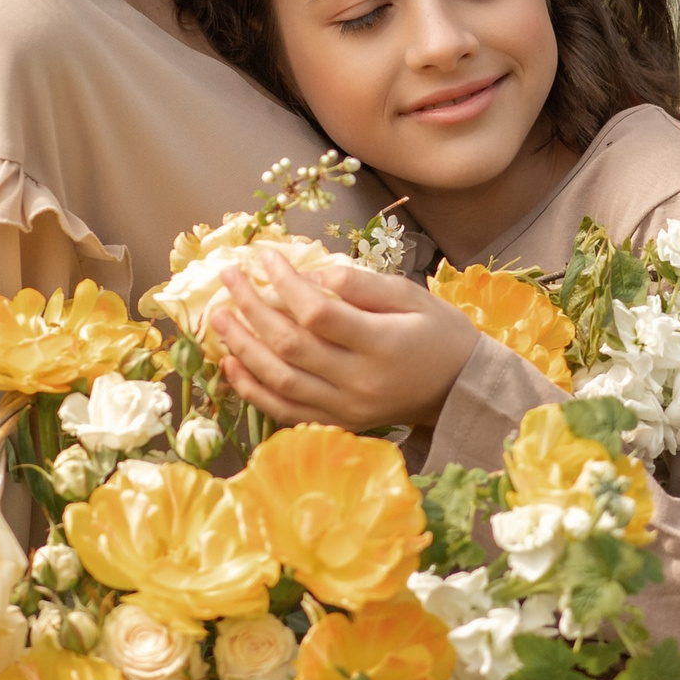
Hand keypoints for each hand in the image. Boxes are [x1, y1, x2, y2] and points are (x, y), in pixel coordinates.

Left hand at [205, 246, 477, 433]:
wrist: (461, 389)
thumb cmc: (439, 333)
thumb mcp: (411, 296)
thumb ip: (362, 285)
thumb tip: (312, 276)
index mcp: (383, 344)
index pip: (318, 314)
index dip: (285, 283)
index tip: (265, 256)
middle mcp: (360, 382)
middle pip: (290, 346)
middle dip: (251, 308)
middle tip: (228, 278)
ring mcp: (346, 409)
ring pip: (279, 381)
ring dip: (242, 347)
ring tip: (218, 317)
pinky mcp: (338, 424)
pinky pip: (284, 411)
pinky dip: (252, 390)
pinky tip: (230, 365)